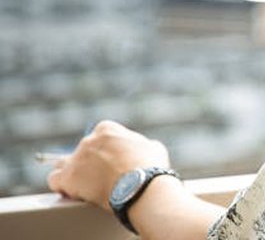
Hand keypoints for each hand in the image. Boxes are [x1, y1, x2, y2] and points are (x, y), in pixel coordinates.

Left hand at [46, 120, 170, 208]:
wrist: (140, 185)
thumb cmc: (150, 167)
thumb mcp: (152, 147)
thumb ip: (140, 145)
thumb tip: (142, 149)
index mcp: (107, 130)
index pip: (99, 137)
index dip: (105, 151)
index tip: (111, 161)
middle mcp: (88, 141)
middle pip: (83, 151)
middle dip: (90, 163)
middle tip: (102, 177)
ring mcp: (76, 159)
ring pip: (63, 163)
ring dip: (71, 172)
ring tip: (82, 185)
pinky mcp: (68, 178)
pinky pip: (54, 180)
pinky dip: (61, 186)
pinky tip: (71, 192)